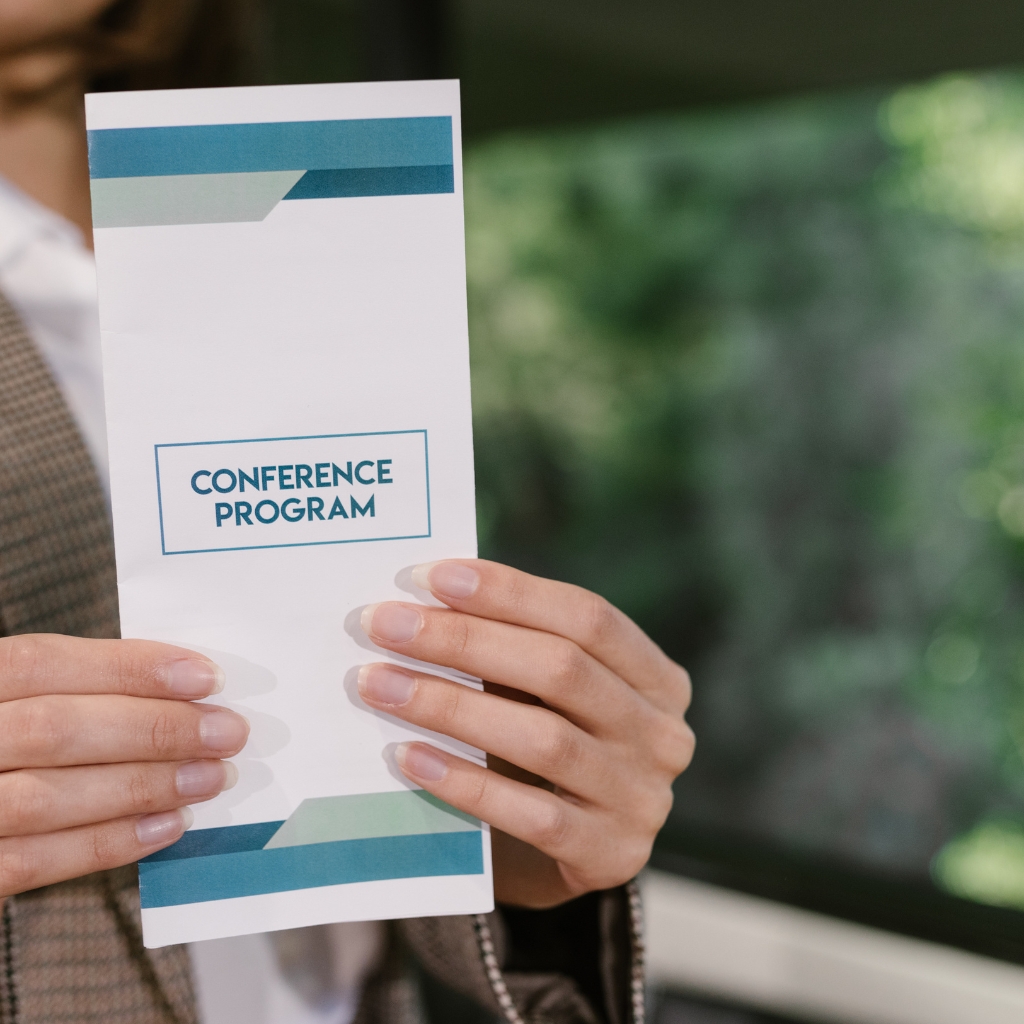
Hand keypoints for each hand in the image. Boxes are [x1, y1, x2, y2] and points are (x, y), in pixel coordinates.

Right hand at [0, 635, 247, 895]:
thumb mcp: (17, 700)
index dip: (128, 668)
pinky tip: (168, 825)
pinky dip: (108, 842)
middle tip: (227, 733)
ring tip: (211, 777)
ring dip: (144, 786)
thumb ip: (74, 691)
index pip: (41, 662)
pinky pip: (31, 862)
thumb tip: (182, 692)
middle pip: (54, 729)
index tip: (206, 677)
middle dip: (154, 729)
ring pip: (45, 797)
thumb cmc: (6, 741)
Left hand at [357, 560, 693, 907]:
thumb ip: (510, 649)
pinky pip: (530, 815)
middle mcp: (663, 735)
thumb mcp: (547, 696)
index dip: (509, 592)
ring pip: (543, 737)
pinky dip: (464, 782)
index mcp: (657, 679)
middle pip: (562, 669)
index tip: (431, 576)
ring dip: (450, 705)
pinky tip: (407, 756)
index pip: (587, 617)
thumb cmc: (543, 753)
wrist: (562, 861)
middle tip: (382, 624)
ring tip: (379, 684)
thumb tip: (421, 597)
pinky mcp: (609, 857)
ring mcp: (643, 800)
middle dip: (463, 639)